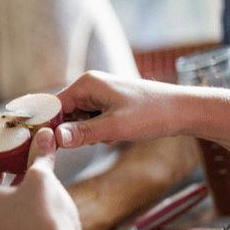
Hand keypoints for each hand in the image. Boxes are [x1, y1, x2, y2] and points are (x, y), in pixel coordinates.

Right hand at [55, 71, 188, 148]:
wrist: (182, 111)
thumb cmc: (151, 114)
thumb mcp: (114, 127)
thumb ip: (83, 133)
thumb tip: (55, 138)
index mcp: (86, 84)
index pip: (54, 106)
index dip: (49, 126)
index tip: (47, 145)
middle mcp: (89, 85)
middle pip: (64, 114)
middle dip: (73, 131)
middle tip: (93, 139)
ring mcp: (98, 94)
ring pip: (77, 120)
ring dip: (88, 133)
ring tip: (110, 135)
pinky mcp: (107, 104)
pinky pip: (90, 121)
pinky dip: (98, 132)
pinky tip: (115, 134)